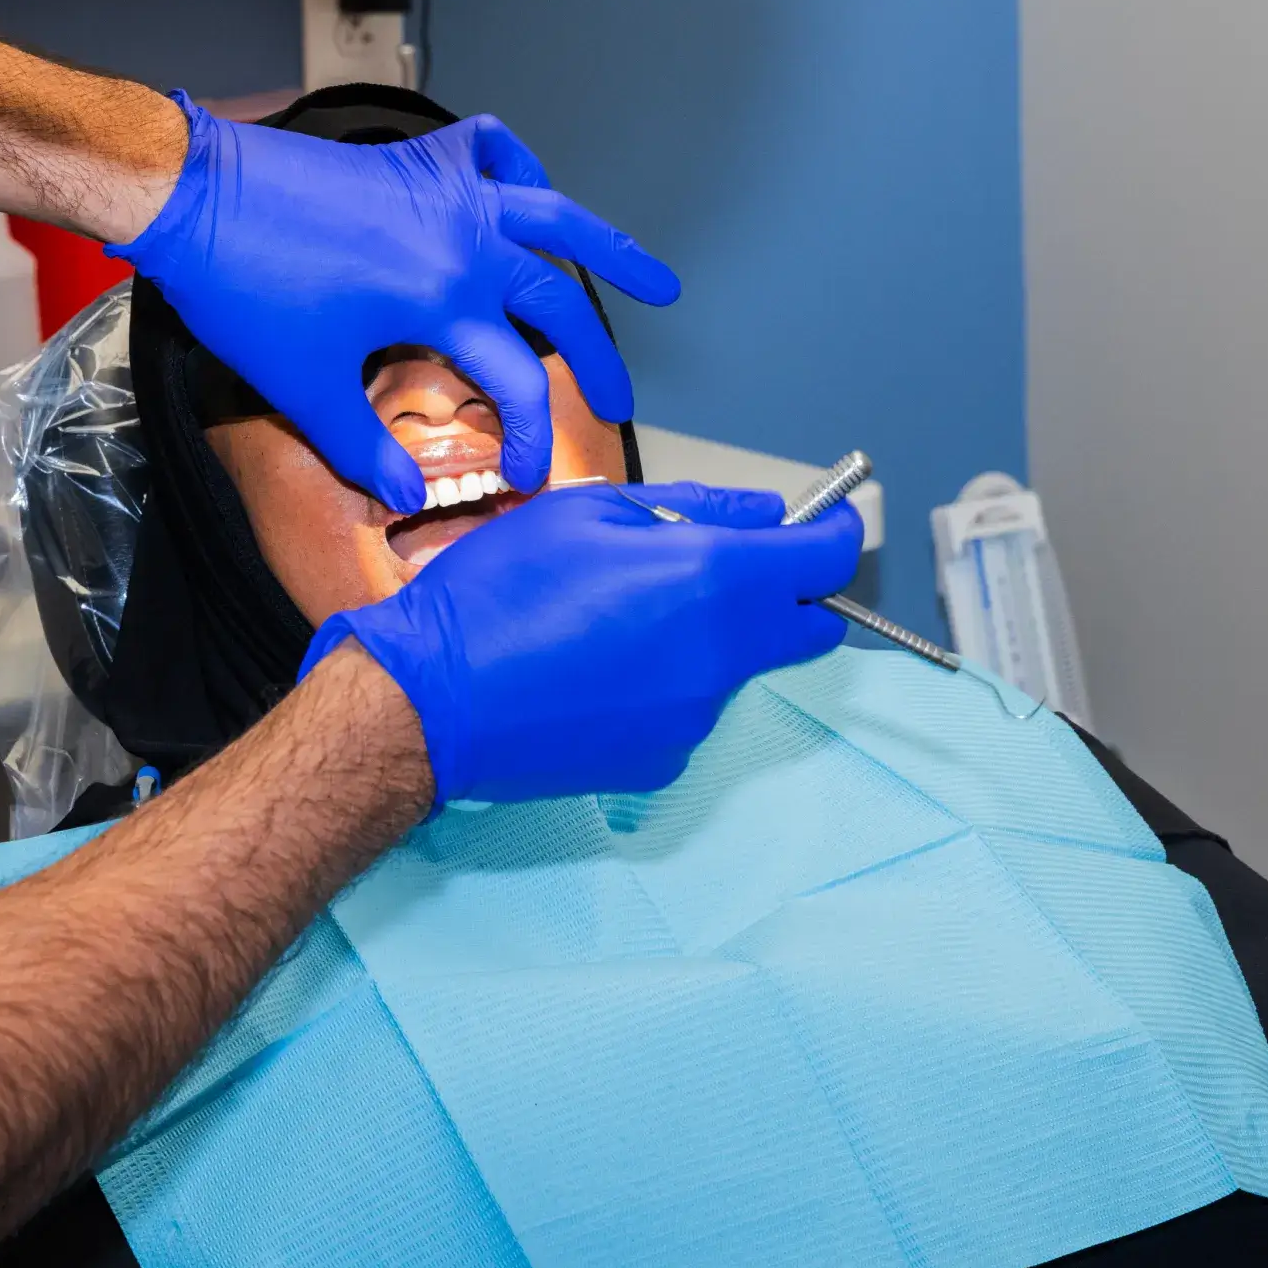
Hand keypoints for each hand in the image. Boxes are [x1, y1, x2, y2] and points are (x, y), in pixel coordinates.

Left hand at [109, 94, 679, 514]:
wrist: (194, 197)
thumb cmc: (246, 293)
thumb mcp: (305, 385)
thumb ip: (363, 446)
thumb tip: (409, 494)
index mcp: (445, 299)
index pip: (517, 382)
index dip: (532, 437)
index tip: (530, 475)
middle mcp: (466, 239)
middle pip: (558, 304)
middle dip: (596, 361)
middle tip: (620, 402)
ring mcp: (448, 193)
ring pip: (554, 215)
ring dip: (609, 249)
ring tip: (657, 281)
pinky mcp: (417, 164)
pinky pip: (493, 152)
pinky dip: (520, 169)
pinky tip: (527, 195)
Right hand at [298, 484, 865, 803]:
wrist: (433, 701)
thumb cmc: (498, 594)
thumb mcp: (588, 512)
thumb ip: (694, 507)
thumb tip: (764, 511)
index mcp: (713, 579)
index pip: (826, 558)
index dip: (833, 530)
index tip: (822, 520)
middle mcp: (722, 656)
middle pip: (810, 628)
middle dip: (792, 594)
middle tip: (726, 567)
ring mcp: (696, 718)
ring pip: (738, 666)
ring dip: (710, 637)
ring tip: (618, 619)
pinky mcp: (663, 760)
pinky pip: (689, 709)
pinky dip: (666, 684)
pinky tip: (597, 670)